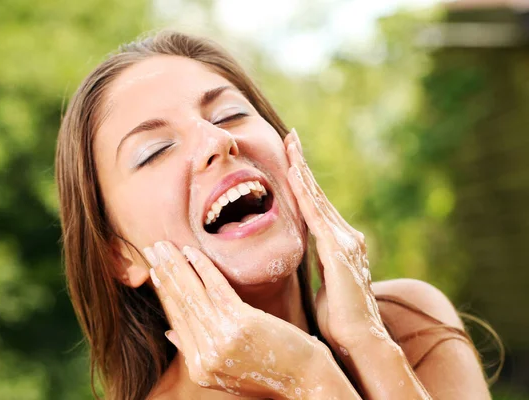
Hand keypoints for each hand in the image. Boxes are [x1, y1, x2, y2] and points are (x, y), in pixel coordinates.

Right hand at [143, 241, 359, 398]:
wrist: (307, 381)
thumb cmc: (271, 372)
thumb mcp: (227, 372)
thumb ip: (197, 352)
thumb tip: (168, 332)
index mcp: (199, 367)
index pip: (175, 321)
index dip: (164, 292)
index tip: (155, 270)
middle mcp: (205, 356)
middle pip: (179, 306)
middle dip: (163, 273)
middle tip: (151, 249)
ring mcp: (221, 341)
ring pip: (192, 295)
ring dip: (176, 266)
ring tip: (164, 245)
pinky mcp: (241, 324)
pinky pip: (216, 289)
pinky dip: (202, 267)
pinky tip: (192, 251)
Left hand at [284, 128, 431, 398]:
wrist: (359, 341)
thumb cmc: (339, 319)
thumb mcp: (322, 283)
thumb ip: (318, 264)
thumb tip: (308, 257)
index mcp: (338, 244)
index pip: (316, 206)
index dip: (304, 181)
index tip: (292, 160)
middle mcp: (345, 236)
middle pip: (317, 194)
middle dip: (303, 164)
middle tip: (290, 137)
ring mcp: (344, 240)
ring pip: (317, 197)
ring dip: (302, 169)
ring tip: (290, 143)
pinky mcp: (338, 249)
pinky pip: (315, 213)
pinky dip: (304, 191)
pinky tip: (294, 172)